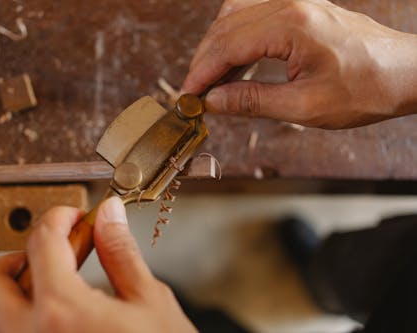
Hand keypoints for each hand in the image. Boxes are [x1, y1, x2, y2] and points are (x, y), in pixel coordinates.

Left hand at [0, 198, 195, 332]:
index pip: (42, 242)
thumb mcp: (149, 300)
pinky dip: (5, 331)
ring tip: (41, 297)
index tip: (71, 217)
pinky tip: (42, 327)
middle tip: (47, 256)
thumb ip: (120, 253)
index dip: (58, 218)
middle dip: (15, 258)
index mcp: (63, 311)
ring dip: (3, 302)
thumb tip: (108, 216)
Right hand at [182, 0, 416, 128]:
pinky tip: (234, 64)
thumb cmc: (366, 89)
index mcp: (291, 25)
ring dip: (217, 48)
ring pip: (236, 17)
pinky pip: (254, 17)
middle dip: (204, 61)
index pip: (227, 45)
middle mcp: (289, 4)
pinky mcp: (301, 10)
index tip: (187, 96)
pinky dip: (236, 40)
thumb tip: (214, 102)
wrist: (406, 73)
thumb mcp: (305, 106)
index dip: (201, 72)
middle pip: (226, 27)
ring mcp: (295, 3)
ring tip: (210, 81)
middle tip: (194, 92)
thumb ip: (253, 101)